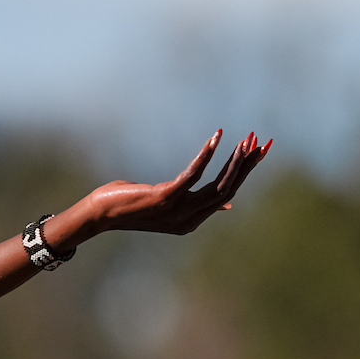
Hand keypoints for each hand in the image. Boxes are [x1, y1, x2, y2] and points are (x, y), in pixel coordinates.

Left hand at [60, 129, 272, 244]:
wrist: (98, 214)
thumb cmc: (131, 204)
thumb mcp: (169, 204)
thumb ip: (198, 203)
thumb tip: (227, 204)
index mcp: (192, 220)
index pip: (228, 194)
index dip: (246, 172)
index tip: (259, 150)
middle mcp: (188, 219)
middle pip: (228, 189)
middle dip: (247, 164)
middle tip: (261, 141)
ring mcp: (176, 210)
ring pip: (216, 185)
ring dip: (233, 160)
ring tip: (245, 140)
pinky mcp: (164, 198)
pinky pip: (192, 174)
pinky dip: (206, 155)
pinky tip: (216, 138)